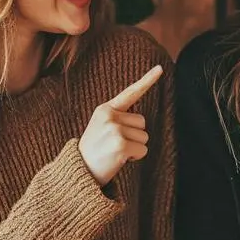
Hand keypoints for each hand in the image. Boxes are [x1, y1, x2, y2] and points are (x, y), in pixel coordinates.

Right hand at [79, 65, 162, 186]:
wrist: (79, 171)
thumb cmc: (94, 150)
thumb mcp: (101, 127)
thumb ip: (117, 118)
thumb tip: (139, 118)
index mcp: (105, 109)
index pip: (130, 93)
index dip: (147, 80)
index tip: (160, 68)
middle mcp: (109, 116)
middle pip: (142, 122)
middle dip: (134, 136)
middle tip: (115, 145)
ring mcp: (114, 130)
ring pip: (144, 137)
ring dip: (135, 147)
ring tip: (115, 152)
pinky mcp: (120, 145)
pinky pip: (143, 150)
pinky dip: (135, 157)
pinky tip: (119, 159)